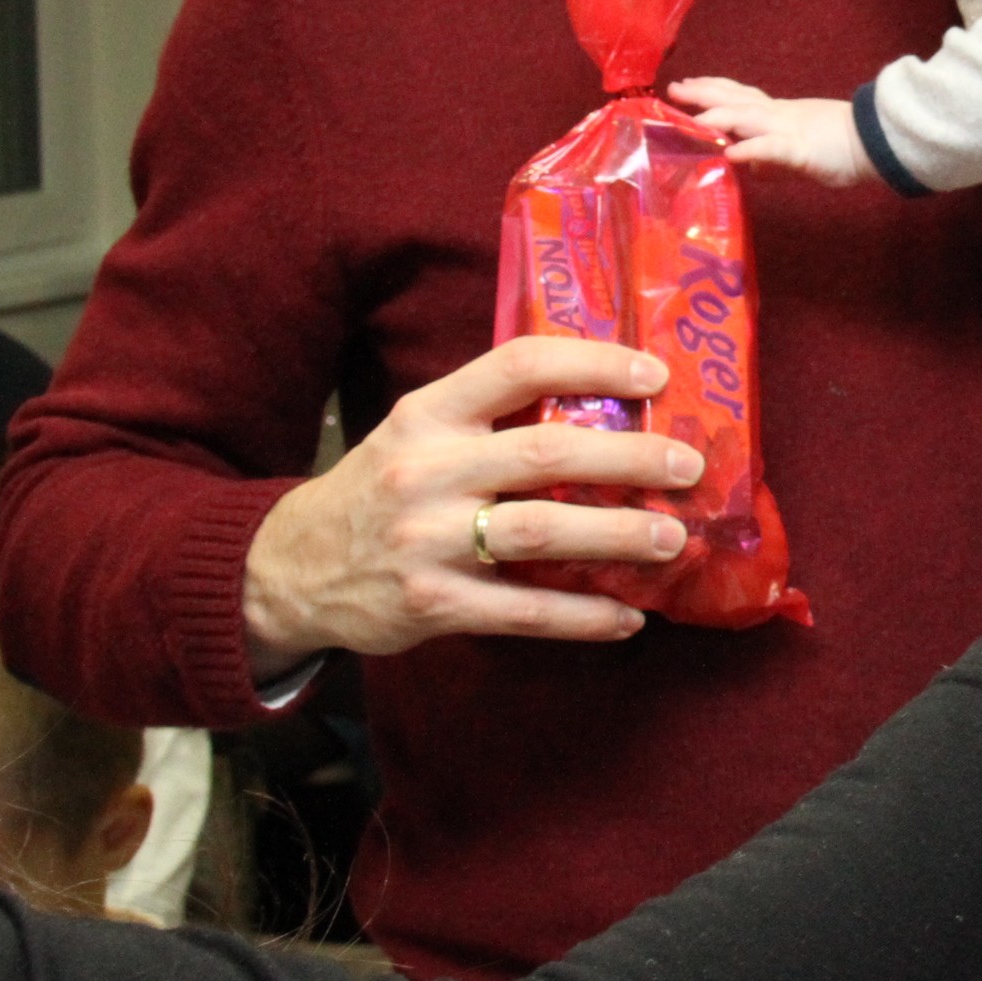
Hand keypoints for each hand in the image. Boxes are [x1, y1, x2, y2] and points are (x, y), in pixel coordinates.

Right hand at [243, 337, 699, 678]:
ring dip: (618, 537)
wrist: (292, 568)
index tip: (655, 373)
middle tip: (689, 465)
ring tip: (674, 541)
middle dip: (630, 458)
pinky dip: (583, 616)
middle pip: (546, 453)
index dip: (593, 364)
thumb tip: (608, 406)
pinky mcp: (433, 604)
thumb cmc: (382, 489)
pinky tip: (628, 617)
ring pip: (543, 534)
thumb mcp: (418, 432)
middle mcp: (427, 469)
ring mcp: (428, 540)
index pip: (519, 366)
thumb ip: (491, 418)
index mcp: (429, 413)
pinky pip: (524, 612)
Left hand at [671, 78, 873, 186]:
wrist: (878, 141)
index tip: (687, 85)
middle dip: (703, 93)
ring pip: (747, 117)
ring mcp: (788, 130)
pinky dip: (749, 149)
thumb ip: (771, 157)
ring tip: (691, 117)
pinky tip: (729, 154)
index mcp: (778, 114)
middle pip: (734, 98)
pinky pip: (772, 148)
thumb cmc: (842, 145)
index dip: (712, 90)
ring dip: (717, 116)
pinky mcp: (801, 150)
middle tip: (674, 88)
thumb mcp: (798, 152)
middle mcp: (777, 115)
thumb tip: (746, 165)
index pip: (739, 96)